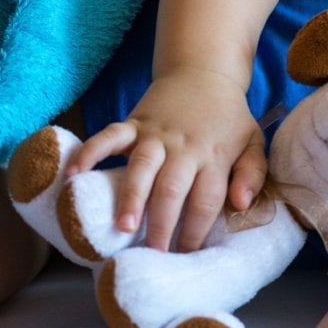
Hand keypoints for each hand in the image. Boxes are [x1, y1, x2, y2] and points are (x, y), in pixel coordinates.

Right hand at [66, 68, 267, 251]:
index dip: (196, 230)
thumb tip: (240, 204)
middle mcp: (184, 147)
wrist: (204, 71)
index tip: (186, 255)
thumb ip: (252, 174)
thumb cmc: (229, 116)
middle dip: (162, 223)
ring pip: (142, 167)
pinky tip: (74, 174)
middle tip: (153, 252)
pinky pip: (109, 136)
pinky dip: (90, 152)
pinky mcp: (134, 122)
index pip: (206, 199)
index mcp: (215, 156)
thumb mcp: (253, 141)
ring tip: (122, 227)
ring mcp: (156, 134)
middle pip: (172, 189)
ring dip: (131, 197)